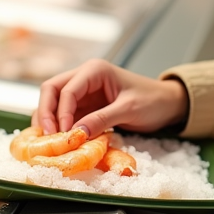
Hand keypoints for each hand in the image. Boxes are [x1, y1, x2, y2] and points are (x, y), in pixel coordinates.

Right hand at [36, 59, 189, 135]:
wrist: (167, 104)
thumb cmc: (152, 100)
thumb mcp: (129, 109)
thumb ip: (103, 119)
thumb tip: (76, 133)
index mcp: (95, 70)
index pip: (67, 89)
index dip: (61, 112)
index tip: (63, 134)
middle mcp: (84, 77)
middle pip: (51, 90)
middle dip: (46, 113)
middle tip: (47, 137)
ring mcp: (83, 92)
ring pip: (54, 103)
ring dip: (49, 121)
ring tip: (50, 142)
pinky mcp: (85, 107)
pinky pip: (65, 115)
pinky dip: (59, 127)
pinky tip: (59, 142)